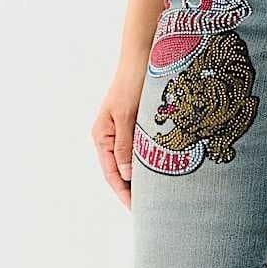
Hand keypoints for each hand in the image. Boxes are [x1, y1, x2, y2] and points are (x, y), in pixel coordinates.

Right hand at [91, 58, 147, 208]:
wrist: (143, 57)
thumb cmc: (132, 83)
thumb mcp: (127, 116)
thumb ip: (126, 145)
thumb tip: (126, 176)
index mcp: (102, 136)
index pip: (112, 174)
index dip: (124, 194)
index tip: (136, 211)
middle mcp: (111, 137)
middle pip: (121, 172)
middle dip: (133, 191)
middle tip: (151, 211)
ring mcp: (124, 132)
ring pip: (133, 163)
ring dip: (143, 179)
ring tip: (158, 198)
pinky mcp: (138, 126)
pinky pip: (143, 152)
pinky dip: (151, 164)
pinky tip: (164, 174)